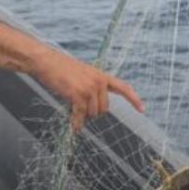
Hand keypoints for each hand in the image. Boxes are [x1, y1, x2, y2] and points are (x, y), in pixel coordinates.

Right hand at [27, 46, 144, 131]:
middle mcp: (99, 82)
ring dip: (83, 115)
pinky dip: (77, 123)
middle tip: (79, 105)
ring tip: (72, 105)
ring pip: (93, 113)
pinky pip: (81, 116)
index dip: (134, 99)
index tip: (142, 109)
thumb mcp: (84, 73)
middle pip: (104, 109)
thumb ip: (94, 85)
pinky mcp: (78, 94)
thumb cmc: (61, 68)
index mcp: (102, 76)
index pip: (123, 88)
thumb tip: (98, 106)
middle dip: (92, 111)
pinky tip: (74, 128)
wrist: (46, 61)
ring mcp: (89, 88)